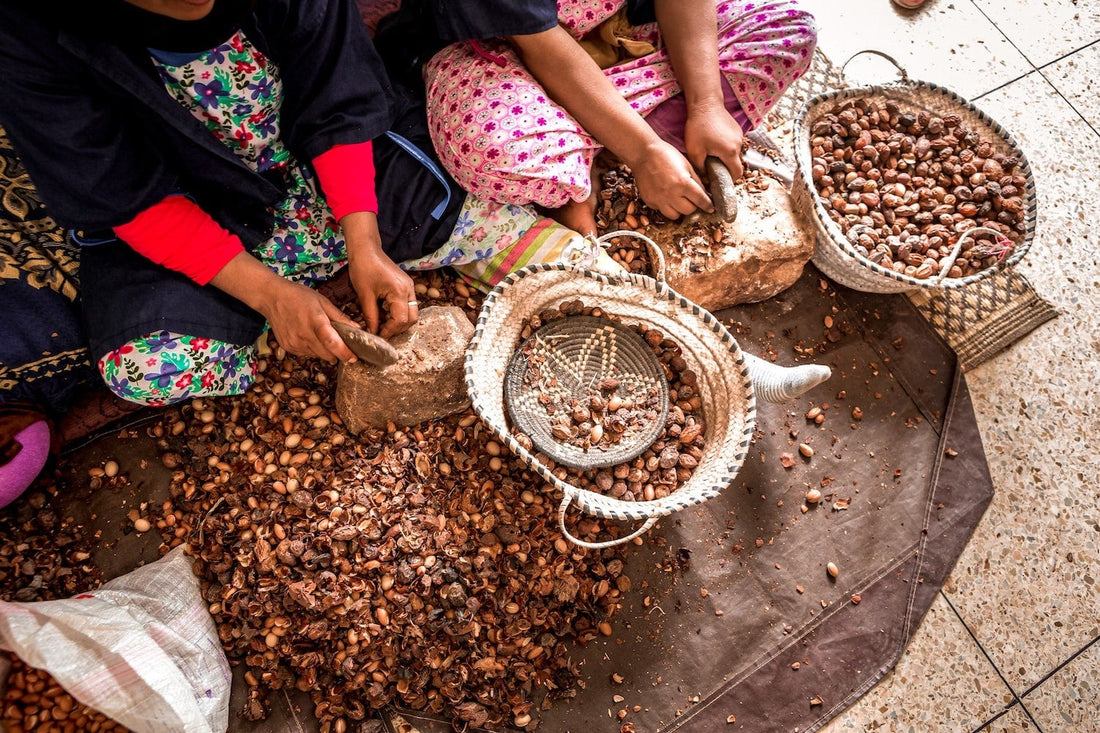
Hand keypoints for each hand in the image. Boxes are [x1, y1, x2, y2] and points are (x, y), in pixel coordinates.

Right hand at [209, 251, 356, 362]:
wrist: (272, 297)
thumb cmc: (299, 296)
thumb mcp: (323, 301)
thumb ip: (340, 317)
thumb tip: (358, 329)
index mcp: (316, 321)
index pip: (332, 343)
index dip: (345, 353)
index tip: (353, 358)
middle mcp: (304, 335)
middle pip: (327, 355)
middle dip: (337, 353)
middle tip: (340, 344)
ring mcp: (294, 343)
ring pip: (317, 356)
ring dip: (324, 350)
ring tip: (320, 335)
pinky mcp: (288, 347)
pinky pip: (306, 354)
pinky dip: (312, 348)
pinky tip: (308, 335)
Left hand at [342, 212, 418, 338]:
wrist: (366, 249)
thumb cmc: (363, 268)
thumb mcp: (365, 295)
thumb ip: (371, 316)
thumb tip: (372, 333)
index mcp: (399, 291)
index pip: (401, 320)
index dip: (390, 331)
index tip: (378, 336)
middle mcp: (409, 290)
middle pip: (411, 319)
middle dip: (397, 329)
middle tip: (382, 333)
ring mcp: (409, 287)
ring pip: (411, 313)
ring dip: (398, 322)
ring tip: (382, 324)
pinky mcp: (406, 286)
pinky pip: (407, 305)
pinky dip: (398, 313)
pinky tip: (384, 314)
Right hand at [628, 139, 713, 219]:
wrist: (643, 153)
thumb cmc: (666, 155)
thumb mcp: (686, 165)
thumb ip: (697, 181)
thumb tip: (705, 193)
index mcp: (683, 183)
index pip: (700, 200)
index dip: (708, 205)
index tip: (710, 208)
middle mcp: (671, 194)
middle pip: (689, 211)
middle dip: (693, 205)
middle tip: (692, 199)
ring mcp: (659, 199)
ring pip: (675, 215)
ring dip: (680, 209)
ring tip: (679, 200)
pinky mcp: (650, 201)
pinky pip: (662, 210)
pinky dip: (666, 206)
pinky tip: (666, 196)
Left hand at [683, 102, 744, 180]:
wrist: (705, 103)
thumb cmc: (698, 127)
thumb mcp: (694, 151)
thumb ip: (700, 168)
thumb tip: (704, 179)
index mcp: (730, 152)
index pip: (737, 173)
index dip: (730, 180)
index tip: (720, 181)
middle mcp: (738, 144)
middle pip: (736, 164)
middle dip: (726, 169)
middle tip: (713, 169)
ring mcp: (739, 135)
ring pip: (734, 153)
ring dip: (726, 157)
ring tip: (712, 155)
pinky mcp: (736, 129)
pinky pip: (733, 144)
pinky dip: (726, 148)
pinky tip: (714, 144)